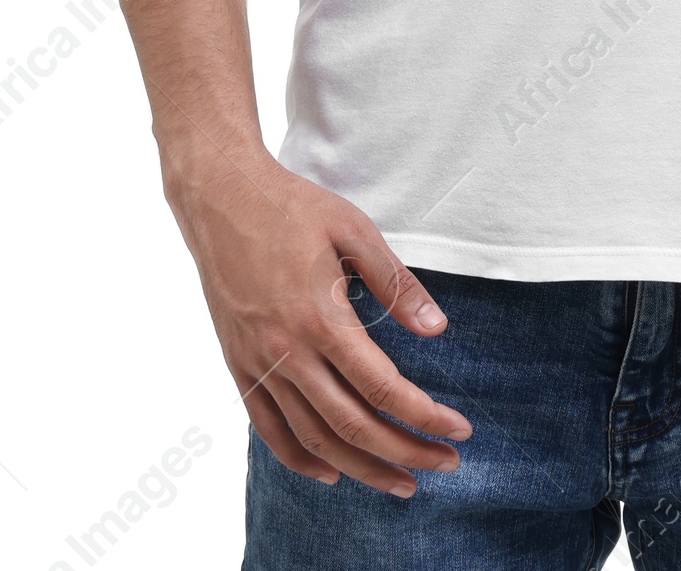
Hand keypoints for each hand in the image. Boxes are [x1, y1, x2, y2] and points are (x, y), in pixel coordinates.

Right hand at [166, 150, 471, 495]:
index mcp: (320, 317)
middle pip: (352, 426)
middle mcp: (286, 351)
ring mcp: (258, 363)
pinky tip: (330, 473)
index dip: (425, 415)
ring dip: (360, 469)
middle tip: (447, 463)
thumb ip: (395, 283)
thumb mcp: (354, 230)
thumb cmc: (292, 208)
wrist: (220, 199)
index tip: (459, 429)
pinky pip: (267, 429)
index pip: (382, 387)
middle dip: (405, 452)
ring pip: (313, 439)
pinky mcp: (238, 365)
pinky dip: (299, 459)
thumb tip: (437, 330)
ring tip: (401, 482)